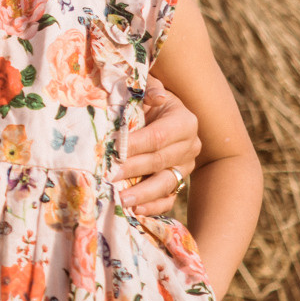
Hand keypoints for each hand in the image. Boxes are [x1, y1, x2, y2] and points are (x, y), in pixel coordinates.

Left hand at [111, 76, 201, 216]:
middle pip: (160, 161)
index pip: (158, 136)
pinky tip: (135, 211)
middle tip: (109, 176)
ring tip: (120, 200)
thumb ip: (147, 89)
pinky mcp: (179, 182)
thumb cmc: (146, 102)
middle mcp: (190, 146)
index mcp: (184, 121)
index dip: (135, 145)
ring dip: (142, 194)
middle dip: (132, 169)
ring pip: (166, 183)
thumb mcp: (147, 90)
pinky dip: (153, 206)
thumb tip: (157, 97)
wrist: (163, 117)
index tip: (111, 150)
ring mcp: (185, 167)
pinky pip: (169, 198)